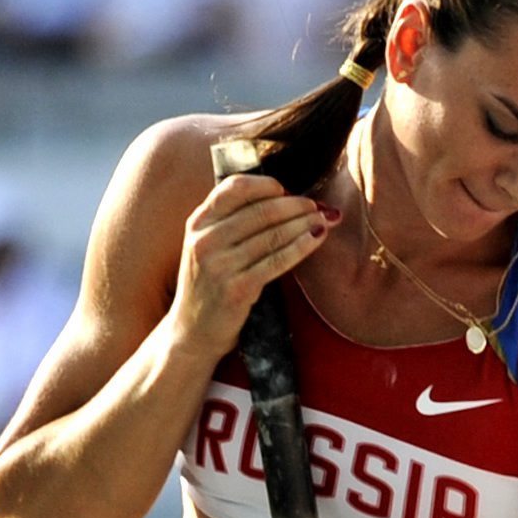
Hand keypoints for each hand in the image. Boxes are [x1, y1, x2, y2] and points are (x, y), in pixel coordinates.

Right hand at [170, 173, 336, 359]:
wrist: (192, 332)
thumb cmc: (209, 285)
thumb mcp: (208, 246)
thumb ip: (232, 221)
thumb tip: (282, 196)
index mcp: (198, 222)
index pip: (235, 187)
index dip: (267, 185)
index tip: (290, 189)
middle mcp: (205, 240)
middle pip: (261, 210)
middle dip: (296, 205)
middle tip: (319, 205)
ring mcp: (219, 265)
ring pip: (273, 235)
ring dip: (304, 223)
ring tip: (325, 219)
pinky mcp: (236, 289)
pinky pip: (276, 261)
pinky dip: (301, 247)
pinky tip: (317, 238)